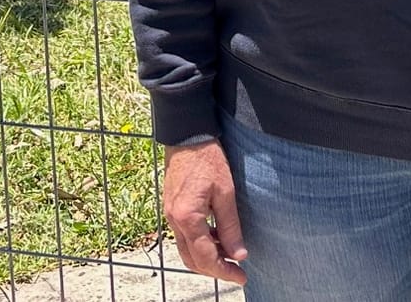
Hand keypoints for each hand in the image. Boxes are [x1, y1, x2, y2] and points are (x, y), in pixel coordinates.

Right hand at [162, 139, 247, 285]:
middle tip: (236, 271)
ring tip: (229, 255)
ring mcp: (169, 214)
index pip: (206, 257)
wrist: (186, 134)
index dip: (225, 271)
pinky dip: (199, 244)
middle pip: (192, 260)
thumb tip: (239, 254)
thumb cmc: (207, 158)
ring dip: (206, 258)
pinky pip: (183, 236)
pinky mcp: (171, 207)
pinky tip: (216, 237)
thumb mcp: (225, 192)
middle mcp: (174, 220)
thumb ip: (230, 226)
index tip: (242, 276)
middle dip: (214, 270)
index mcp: (187, 217)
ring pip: (186, 250)